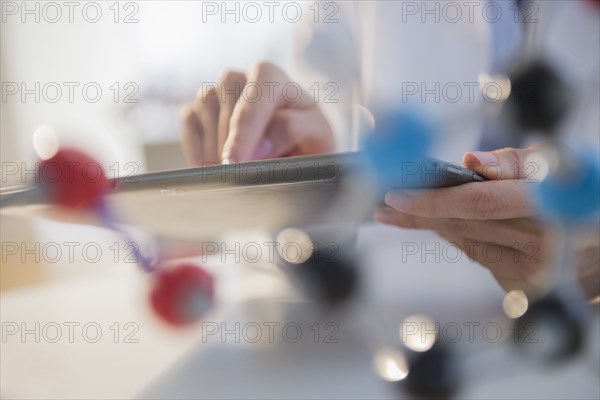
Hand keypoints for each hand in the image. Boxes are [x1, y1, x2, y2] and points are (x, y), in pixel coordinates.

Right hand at [181, 62, 333, 165]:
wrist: (293, 147)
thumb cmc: (308, 139)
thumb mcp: (317, 134)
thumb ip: (293, 131)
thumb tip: (258, 147)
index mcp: (271, 76)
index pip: (252, 103)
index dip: (242, 136)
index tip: (234, 164)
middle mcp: (240, 77)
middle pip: (225, 109)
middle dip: (230, 147)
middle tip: (236, 179)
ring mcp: (216, 91)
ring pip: (204, 113)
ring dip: (214, 149)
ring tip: (231, 175)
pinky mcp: (198, 107)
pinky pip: (189, 124)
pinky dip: (198, 149)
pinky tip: (214, 167)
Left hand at [375, 146, 555, 295]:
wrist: (599, 240)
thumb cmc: (573, 194)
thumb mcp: (553, 164)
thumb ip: (511, 162)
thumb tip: (468, 161)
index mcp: (548, 208)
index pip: (479, 202)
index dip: (434, 201)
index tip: (397, 196)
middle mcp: (540, 246)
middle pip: (463, 227)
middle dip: (418, 215)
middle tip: (384, 206)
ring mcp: (531, 274)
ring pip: (465, 243)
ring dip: (432, 227)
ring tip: (400, 214)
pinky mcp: (522, 289)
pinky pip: (479, 256)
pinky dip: (461, 238)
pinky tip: (444, 226)